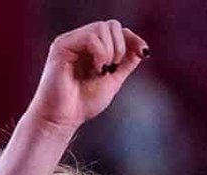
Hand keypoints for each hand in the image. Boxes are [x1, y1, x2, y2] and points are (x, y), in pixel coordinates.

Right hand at [25, 20, 148, 132]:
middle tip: (113, 68)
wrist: (63, 118)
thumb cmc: (83, 103)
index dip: (133, 38)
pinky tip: (96, 69)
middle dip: (121, 46)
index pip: (116, 30)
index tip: (144, 53)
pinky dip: (100, 54)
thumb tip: (141, 49)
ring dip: (111, 51)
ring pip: (102, 28)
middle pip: (111, 25)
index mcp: (91, 47)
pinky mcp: (62, 46)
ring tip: (103, 70)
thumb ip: (125, 64)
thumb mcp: (112, 81)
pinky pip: (91, 37)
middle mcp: (80, 41)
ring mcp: (71, 41)